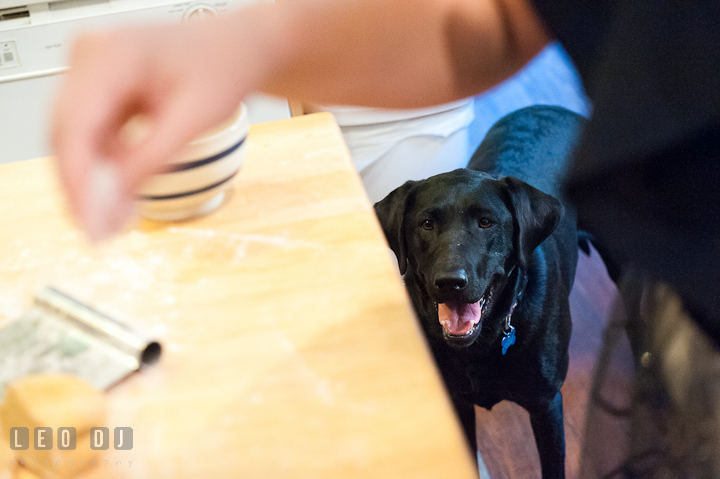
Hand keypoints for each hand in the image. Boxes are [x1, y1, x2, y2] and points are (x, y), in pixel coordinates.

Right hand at [51, 16, 265, 240]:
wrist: (236, 49)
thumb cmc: (223, 68)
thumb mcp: (193, 119)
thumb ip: (149, 161)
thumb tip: (111, 204)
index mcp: (111, 55)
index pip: (74, 127)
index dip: (76, 182)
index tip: (88, 223)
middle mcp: (90, 56)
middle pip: (66, 135)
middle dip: (82, 187)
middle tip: (99, 232)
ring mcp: (90, 71)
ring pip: (75, 139)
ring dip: (93, 179)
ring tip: (117, 217)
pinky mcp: (98, 89)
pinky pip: (91, 134)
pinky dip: (105, 165)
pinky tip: (123, 187)